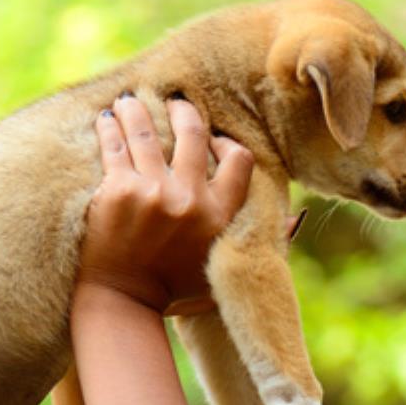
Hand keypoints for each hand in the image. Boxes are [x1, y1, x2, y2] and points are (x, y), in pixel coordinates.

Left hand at [79, 94, 253, 312]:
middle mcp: (189, 200)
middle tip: (175, 103)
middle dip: (183, 111)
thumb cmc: (173, 293)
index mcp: (219, 216)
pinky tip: (107, 118)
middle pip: (192, 134)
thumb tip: (298, 217)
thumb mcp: (226, 271)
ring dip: (138, 110)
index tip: (213, 139)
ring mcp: (151, 192)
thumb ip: (260, 244)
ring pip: (146, 131)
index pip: (238, 161)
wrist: (123, 303)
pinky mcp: (116, 191)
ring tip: (131, 101)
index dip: (226, 143)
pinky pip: (114, 146)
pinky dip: (109, 127)